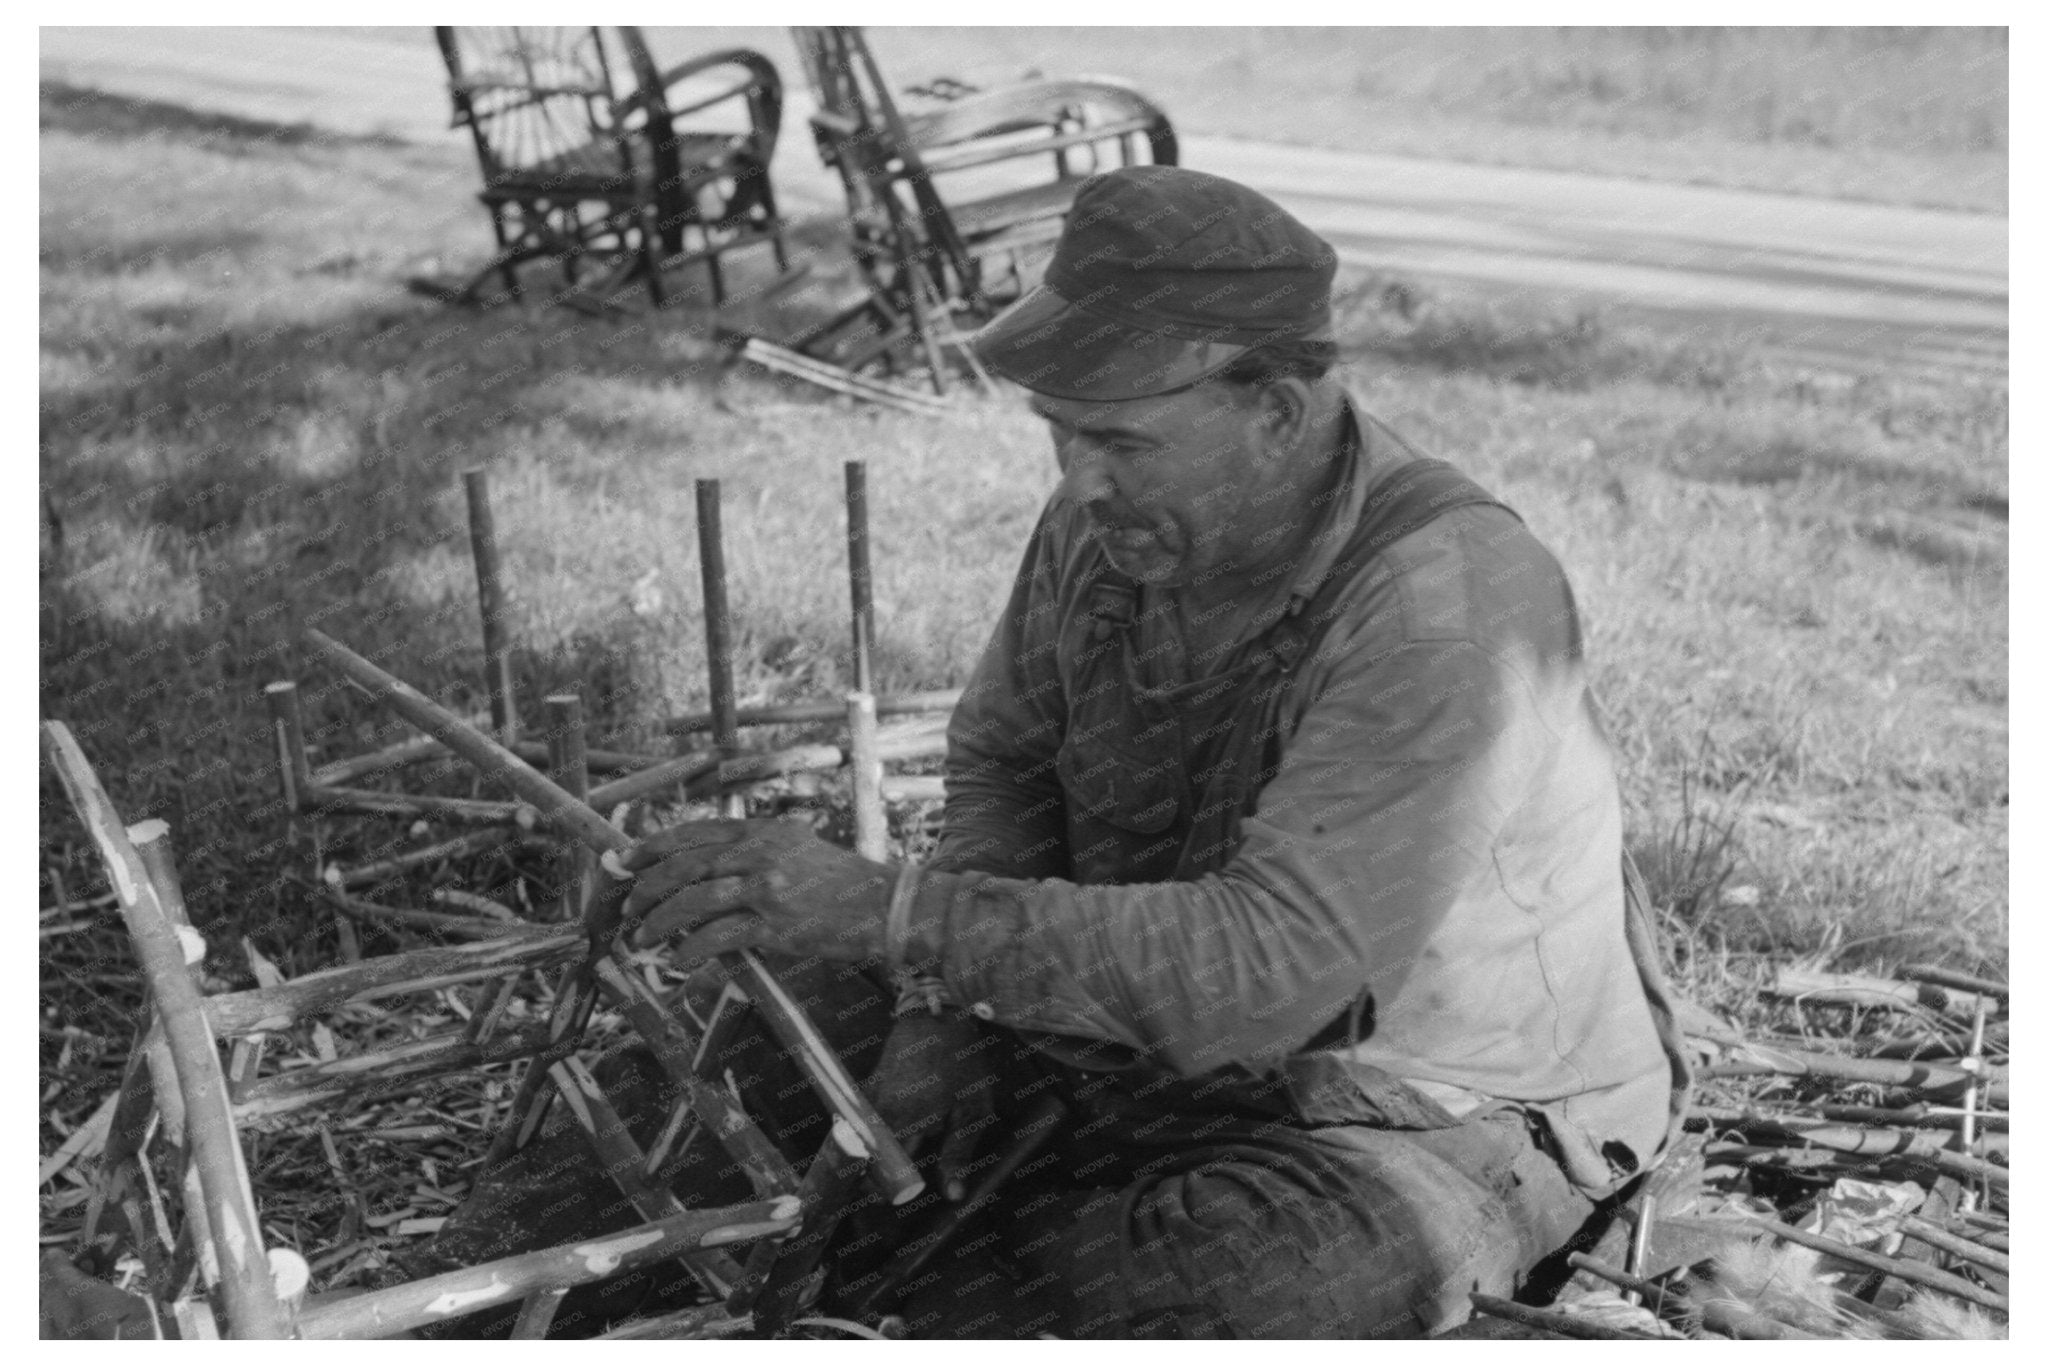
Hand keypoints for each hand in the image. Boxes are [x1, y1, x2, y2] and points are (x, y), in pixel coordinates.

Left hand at [620, 817, 892, 963]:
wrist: (886, 906)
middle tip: (627, 907)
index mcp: (763, 831)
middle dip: (647, 887)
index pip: (695, 832)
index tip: (627, 861)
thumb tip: (703, 876)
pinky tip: (678, 962)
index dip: (654, 847)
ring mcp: (769, 887)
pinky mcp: (778, 925)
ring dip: (659, 921)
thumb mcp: (797, 851)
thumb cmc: (841, 884)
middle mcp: (761, 852)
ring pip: (695, 900)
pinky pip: (720, 937)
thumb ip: (755, 855)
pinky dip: (692, 951)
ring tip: (641, 938)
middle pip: (686, 864)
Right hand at [864, 1011, 1002, 1201]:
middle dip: (876, 1179)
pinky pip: (863, 1121)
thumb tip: (953, 1195)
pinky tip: (890, 1136)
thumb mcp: (972, 1109)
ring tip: (893, 1165)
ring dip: (873, 1158)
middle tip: (894, 1191)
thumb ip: (959, 1153)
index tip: (897, 1202)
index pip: (882, 1171)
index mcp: (906, 1119)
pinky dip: (872, 1135)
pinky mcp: (867, 1087)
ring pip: (861, 1142)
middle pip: (865, 1160)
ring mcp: (869, 1097)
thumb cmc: (962, 1061)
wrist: (939, 1013)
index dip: (886, 1192)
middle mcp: (879, 1110)